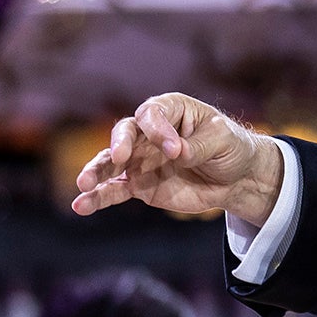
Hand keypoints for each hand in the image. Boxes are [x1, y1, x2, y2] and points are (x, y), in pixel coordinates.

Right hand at [72, 92, 284, 225]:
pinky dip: (97, 197)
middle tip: (120, 156)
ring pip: (111, 162)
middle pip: (124, 133)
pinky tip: (81, 205)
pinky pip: (113, 190)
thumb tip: (177, 154)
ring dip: (96, 171)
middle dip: (119, 144)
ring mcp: (140, 159)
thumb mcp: (224, 140)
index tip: (176, 150)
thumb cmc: (230, 148)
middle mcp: (148, 133)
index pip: (152, 113)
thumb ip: (198, 146)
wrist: (236, 179)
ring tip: (84, 183)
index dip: (158, 130)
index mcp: (171, 110)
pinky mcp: (138, 184)